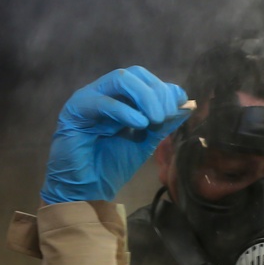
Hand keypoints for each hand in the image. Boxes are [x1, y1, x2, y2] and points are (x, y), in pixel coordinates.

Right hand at [41, 66, 189, 203]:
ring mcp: (89, 98)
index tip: (180, 106)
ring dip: (144, 96)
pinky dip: (125, 111)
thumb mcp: (144, 143)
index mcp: (120, 99)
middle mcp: (104, 93)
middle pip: (134, 74)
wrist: (87, 190)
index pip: (145, 80)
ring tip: (155, 119)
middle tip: (166, 116)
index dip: (165, 89)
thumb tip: (187, 105)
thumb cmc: (111, 167)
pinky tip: (140, 123)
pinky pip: (103, 102)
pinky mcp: (76, 110)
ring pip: (120, 79)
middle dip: (156, 92)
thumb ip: (162, 124)